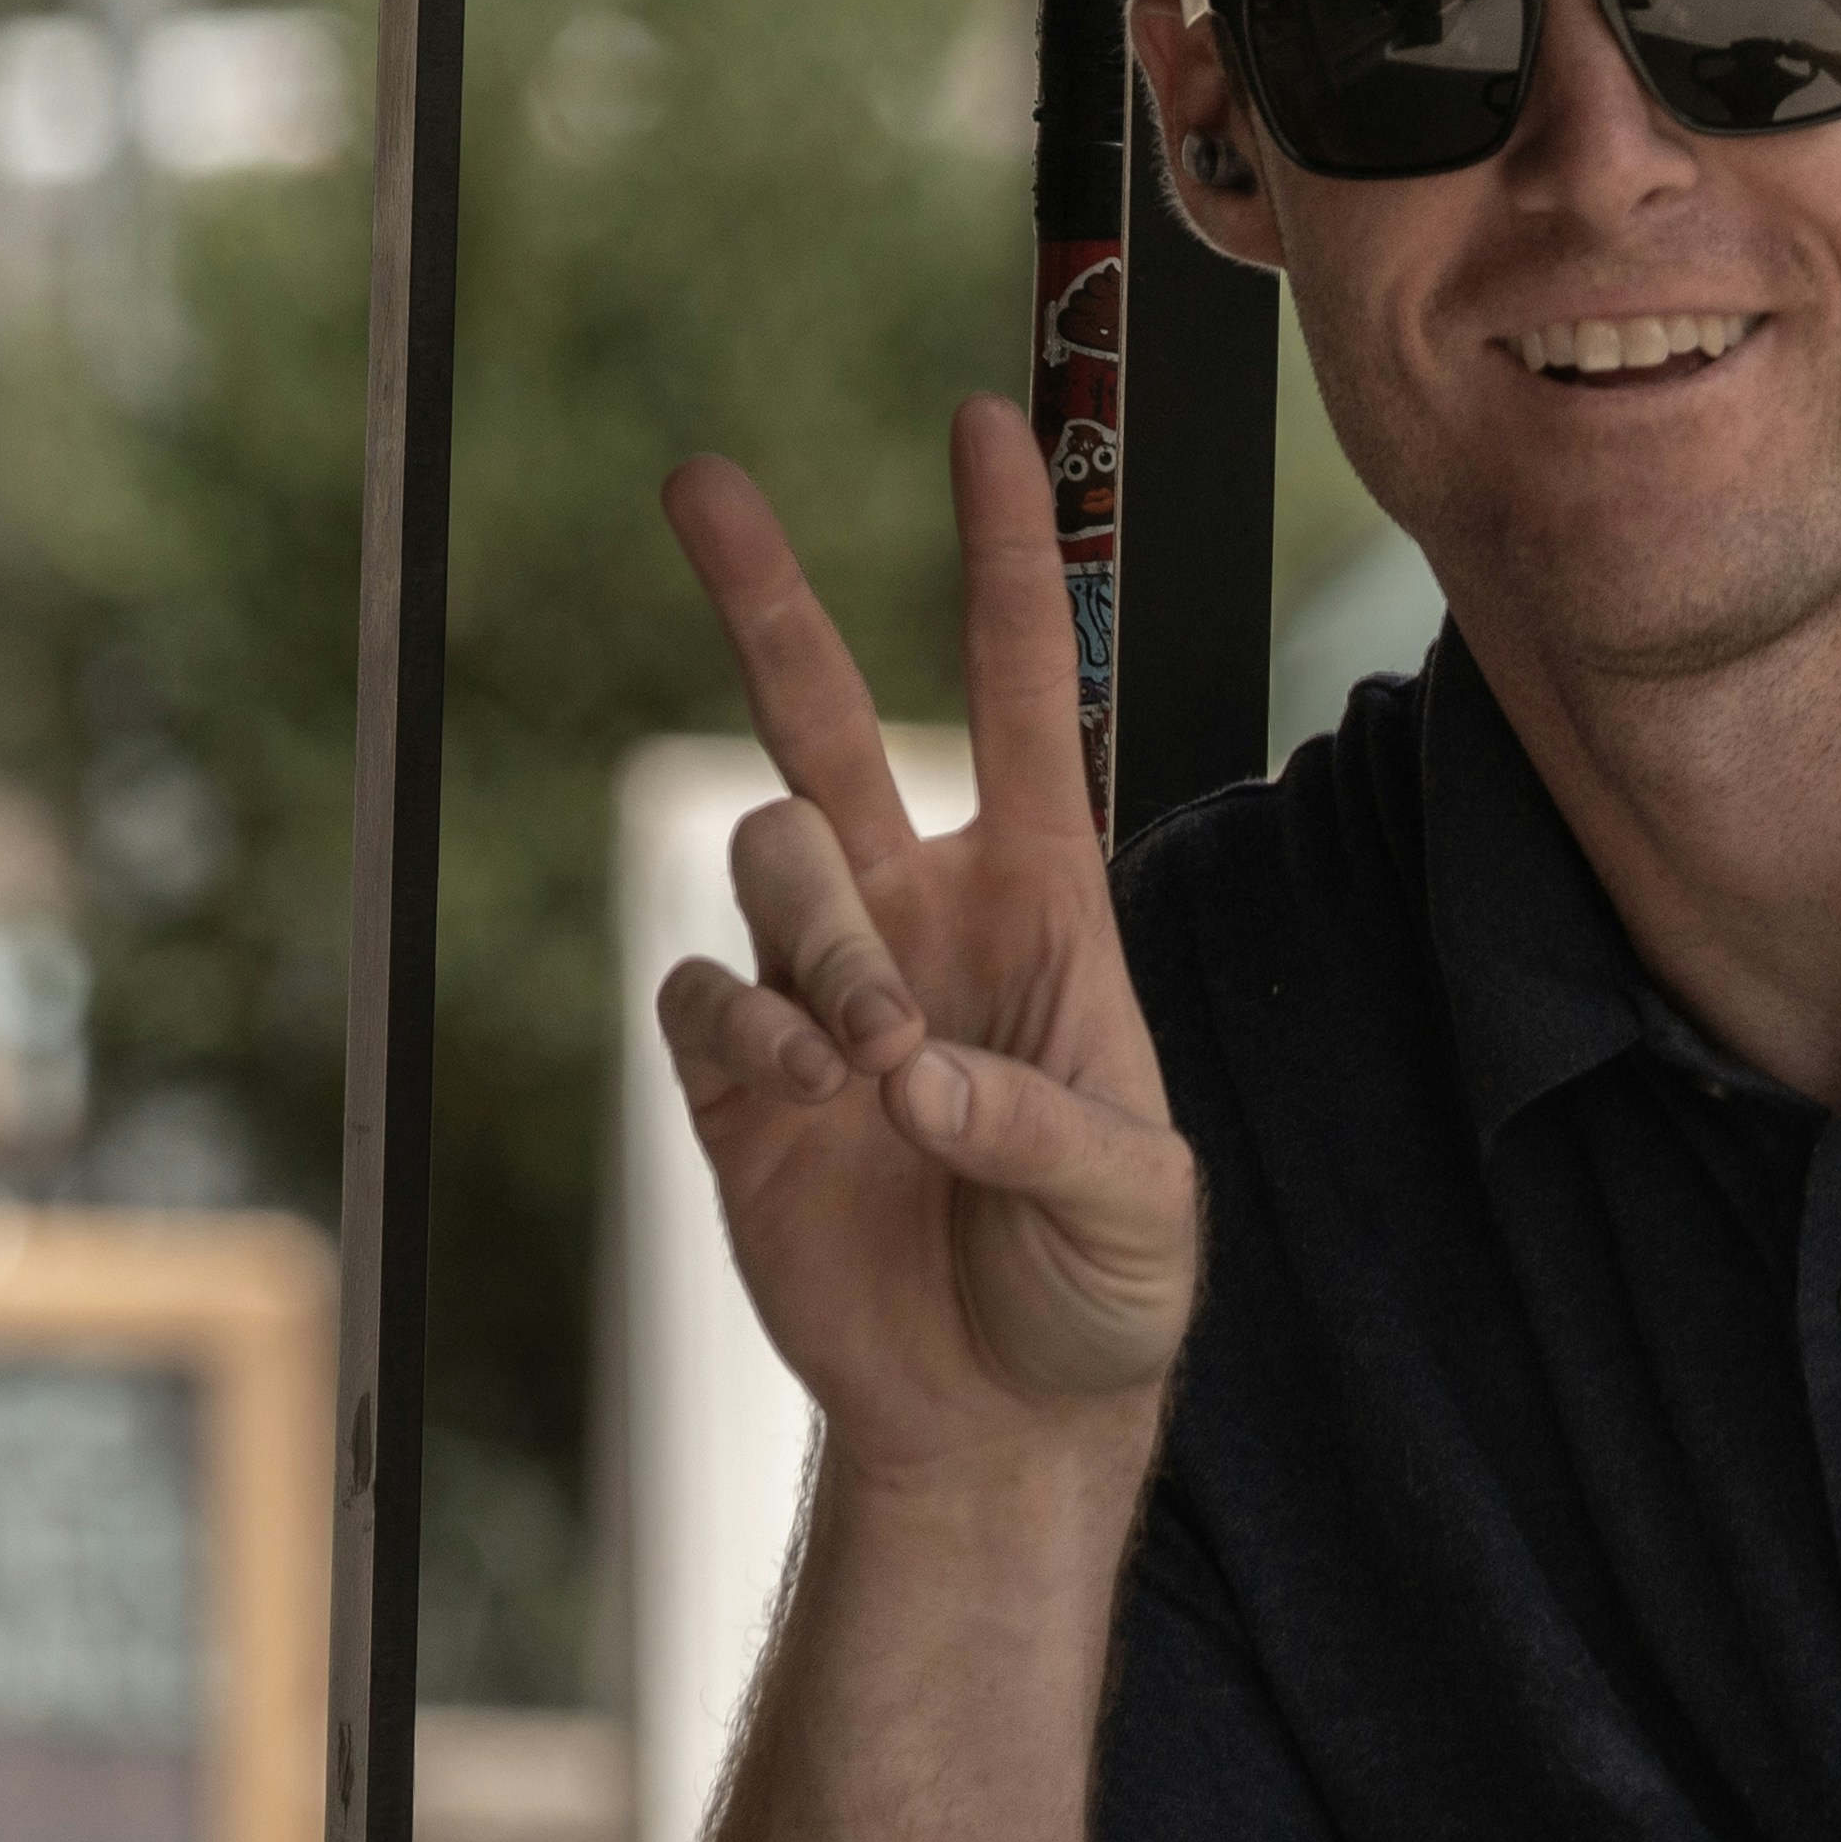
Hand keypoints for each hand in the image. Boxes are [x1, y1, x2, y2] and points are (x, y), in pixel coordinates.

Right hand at [655, 400, 1199, 1484]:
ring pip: (768, 856)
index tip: (985, 423)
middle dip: (762, 589)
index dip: (1005, 556)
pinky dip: (752, 1035)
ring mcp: (816, 982)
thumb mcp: (1142, 1210)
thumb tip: (913, 1073)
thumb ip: (1047, 1130)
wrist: (997, 1418)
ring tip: (869, 1058)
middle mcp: (918, 909)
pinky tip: (808, 1107)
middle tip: (698, 477)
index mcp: (1041, 896)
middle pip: (821, 711)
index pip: (1026, 685)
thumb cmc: (1103, 1288)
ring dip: (819, 938)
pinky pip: (708, 992)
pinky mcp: (736, 1076)